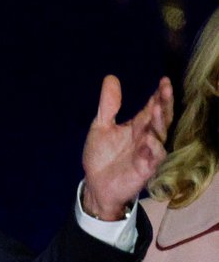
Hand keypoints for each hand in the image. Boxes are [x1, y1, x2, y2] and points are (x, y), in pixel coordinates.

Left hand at [82, 75, 172, 219]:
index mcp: (137, 126)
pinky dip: (152, 148)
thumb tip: (111, 77)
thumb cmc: (101, 155)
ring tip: (157, 108)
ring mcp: (147, 153)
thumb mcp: (100, 126)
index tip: (164, 80)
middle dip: (165, 104)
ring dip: (160, 123)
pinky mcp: (145, 169)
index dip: (159, 95)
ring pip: (160, 136)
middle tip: (166, 89)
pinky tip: (148, 139)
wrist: (95, 184)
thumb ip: (108, 105)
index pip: (152, 107)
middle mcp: (146, 137)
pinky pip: (153, 158)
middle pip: (161, 118)